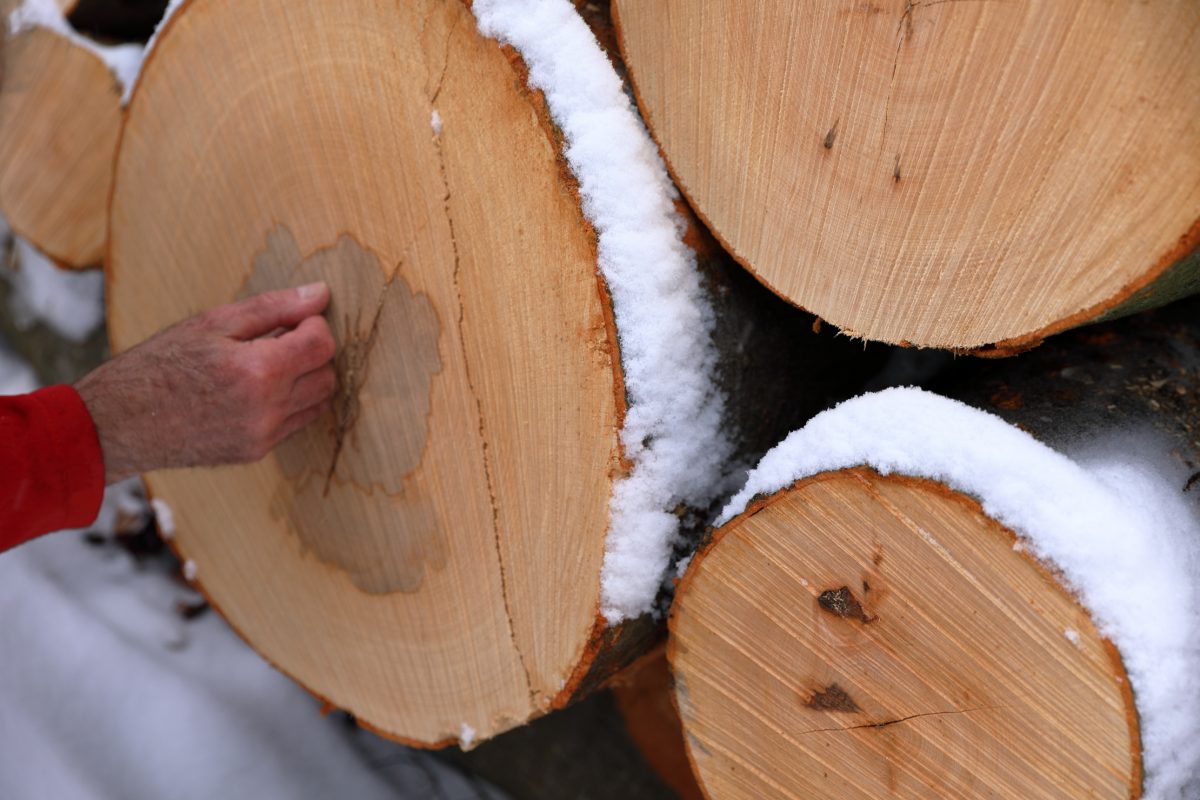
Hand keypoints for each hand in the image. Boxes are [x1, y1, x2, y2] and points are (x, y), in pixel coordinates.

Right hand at [76, 283, 336, 483]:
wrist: (119, 422)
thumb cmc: (160, 364)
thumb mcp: (213, 323)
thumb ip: (274, 308)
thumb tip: (322, 294)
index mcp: (259, 372)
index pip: (323, 344)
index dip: (314, 324)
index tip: (293, 319)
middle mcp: (268, 409)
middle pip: (328, 375)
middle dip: (313, 353)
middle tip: (280, 339)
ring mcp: (263, 436)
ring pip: (318, 402)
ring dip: (305, 379)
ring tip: (267, 364)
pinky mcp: (256, 452)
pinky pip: (295, 423)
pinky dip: (288, 403)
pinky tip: (255, 390)